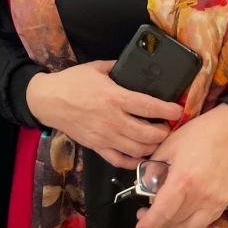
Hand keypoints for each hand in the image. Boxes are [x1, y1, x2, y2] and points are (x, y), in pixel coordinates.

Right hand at [26, 61, 183, 168]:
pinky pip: (120, 161)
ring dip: (153, 146)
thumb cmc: (72, 82)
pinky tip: (140, 154)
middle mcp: (113, 120)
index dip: (168, 110)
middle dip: (164, 132)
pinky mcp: (97, 147)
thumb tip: (135, 66)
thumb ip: (118, 67)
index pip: (149, 107)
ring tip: (157, 139)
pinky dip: (134, 161)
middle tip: (168, 126)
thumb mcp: (96, 67)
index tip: (179, 110)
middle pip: (149, 133)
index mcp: (115, 98)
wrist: (48, 100)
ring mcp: (105, 137)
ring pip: (138, 149)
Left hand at [135, 104, 227, 227]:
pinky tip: (181, 212)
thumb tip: (142, 186)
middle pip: (175, 221)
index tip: (140, 227)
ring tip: (162, 216)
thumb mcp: (168, 147)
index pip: (163, 211)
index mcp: (183, 179)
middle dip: (157, 222)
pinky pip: (204, 222)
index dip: (149, 223)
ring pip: (189, 227)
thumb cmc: (197, 135)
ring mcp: (215, 202)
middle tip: (145, 212)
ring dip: (173, 226)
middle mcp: (200, 195)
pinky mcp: (224, 204)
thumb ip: (152, 169)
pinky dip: (189, 222)